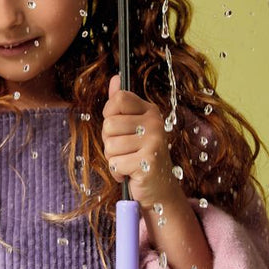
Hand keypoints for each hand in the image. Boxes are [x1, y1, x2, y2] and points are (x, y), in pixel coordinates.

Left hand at [101, 74, 177, 211]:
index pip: (118, 99)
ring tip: (128, 162)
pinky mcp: (148, 162)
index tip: (118, 128)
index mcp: (150, 111)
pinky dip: (118, 173)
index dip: (109, 114)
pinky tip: (130, 174)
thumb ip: (121, 104)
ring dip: (113, 159)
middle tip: (125, 151)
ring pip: (110, 146)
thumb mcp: (131, 128)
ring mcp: (153, 142)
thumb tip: (115, 79)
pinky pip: (115, 163)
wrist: (159, 189)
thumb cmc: (140, 156)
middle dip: (109, 142)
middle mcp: (155, 123)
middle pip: (109, 124)